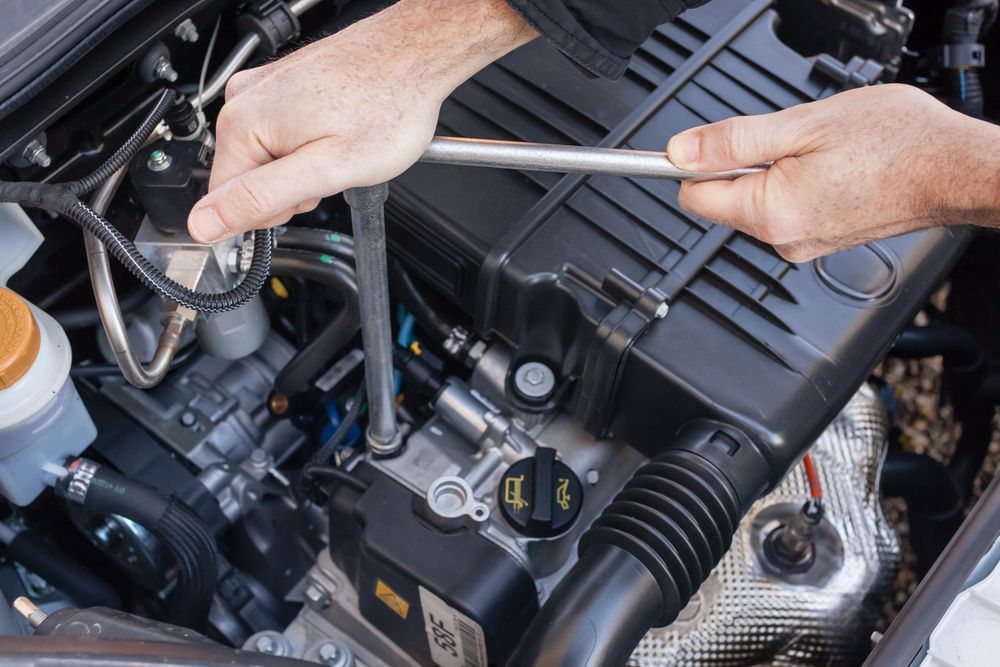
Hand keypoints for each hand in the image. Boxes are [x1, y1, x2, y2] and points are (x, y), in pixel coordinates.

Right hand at [187, 0, 534, 242]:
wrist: (416, 57)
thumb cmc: (387, 106)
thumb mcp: (324, 171)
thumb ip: (260, 199)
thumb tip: (204, 224)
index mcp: (242, 125)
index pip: (224, 203)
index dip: (272, 213)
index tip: (308, 196)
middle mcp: (244, 100)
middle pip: (246, 180)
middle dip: (290, 189)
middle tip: (331, 169)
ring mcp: (263, 88)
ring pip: (267, 159)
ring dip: (302, 167)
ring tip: (338, 147)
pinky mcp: (282, 84)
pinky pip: (281, 135)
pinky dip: (308, 143)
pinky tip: (335, 132)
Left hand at [667, 84, 999, 261]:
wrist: (955, 169)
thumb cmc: (895, 144)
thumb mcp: (801, 125)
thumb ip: (732, 142)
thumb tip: (682, 151)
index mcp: (769, 213)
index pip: (693, 196)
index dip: (693, 163)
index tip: (705, 143)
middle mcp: (782, 239)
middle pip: (724, 200)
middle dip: (742, 165)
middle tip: (788, 139)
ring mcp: (804, 244)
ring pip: (757, 202)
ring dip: (774, 173)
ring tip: (820, 153)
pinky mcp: (823, 239)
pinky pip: (787, 209)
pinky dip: (797, 184)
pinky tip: (832, 167)